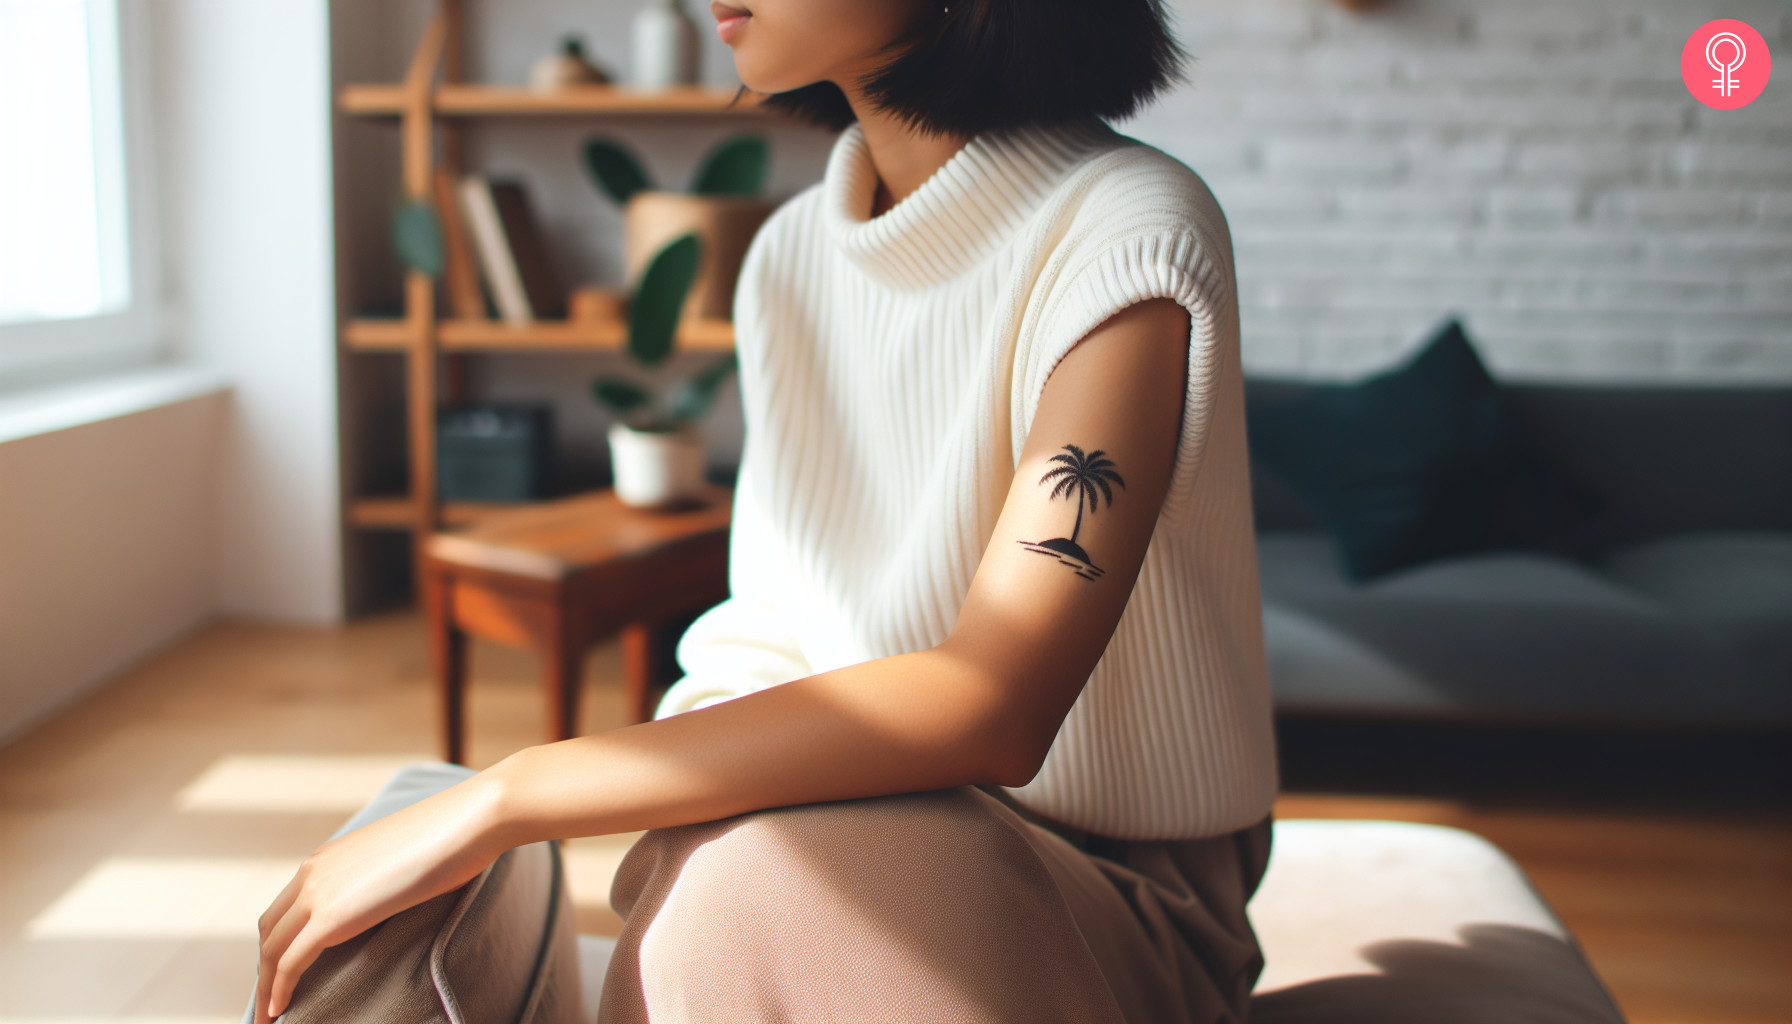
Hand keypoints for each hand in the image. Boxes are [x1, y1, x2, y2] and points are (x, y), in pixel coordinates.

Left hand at [253, 772, 509, 1023]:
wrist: (468, 821)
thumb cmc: (452, 837)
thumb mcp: (401, 858)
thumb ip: (380, 879)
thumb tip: (394, 899)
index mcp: (329, 856)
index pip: (287, 906)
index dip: (279, 941)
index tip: (283, 969)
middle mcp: (313, 871)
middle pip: (271, 929)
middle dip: (266, 967)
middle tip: (271, 997)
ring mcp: (318, 893)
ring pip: (272, 949)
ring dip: (266, 985)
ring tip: (270, 1014)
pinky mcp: (330, 918)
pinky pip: (290, 963)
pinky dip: (278, 990)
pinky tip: (280, 1010)